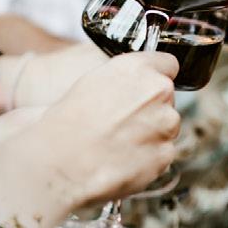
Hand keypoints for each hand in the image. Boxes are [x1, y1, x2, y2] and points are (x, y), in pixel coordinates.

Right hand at [0, 51, 180, 207]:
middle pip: (166, 99)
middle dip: (149, 110)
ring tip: (117, 144)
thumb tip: (131, 88)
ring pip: (166, 128)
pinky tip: (121, 159)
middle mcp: (156, 92)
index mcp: (137, 68)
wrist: (59, 163)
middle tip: (120, 123)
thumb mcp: (88, 83)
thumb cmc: (64, 125)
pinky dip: (147, 159)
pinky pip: (162, 154)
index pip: (168, 64)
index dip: (154, 78)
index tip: (145, 89)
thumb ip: (121, 80)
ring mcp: (165, 125)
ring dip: (150, 135)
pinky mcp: (165, 155)